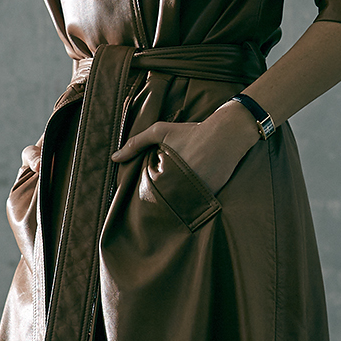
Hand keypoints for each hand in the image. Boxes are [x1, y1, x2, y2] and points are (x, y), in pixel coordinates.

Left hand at [111, 101, 262, 195]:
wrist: (226, 135)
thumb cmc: (191, 132)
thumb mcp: (160, 131)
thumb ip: (136, 142)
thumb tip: (114, 158)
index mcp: (165, 172)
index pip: (150, 193)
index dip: (147, 196)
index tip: (144, 200)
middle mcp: (180, 185)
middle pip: (164, 202)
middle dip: (161, 203)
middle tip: (155, 209)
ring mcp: (196, 192)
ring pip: (180, 206)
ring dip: (176, 206)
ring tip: (171, 206)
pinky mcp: (211, 196)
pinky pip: (197, 205)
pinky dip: (192, 205)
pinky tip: (189, 201)